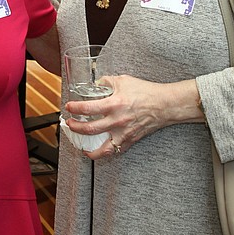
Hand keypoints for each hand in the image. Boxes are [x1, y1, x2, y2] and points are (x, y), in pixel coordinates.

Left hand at [64, 75, 197, 159]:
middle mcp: (117, 120)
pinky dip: (103, 153)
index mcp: (114, 104)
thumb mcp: (123, 80)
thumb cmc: (145, 92)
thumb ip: (106, 82)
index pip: (88, 108)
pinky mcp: (130, 140)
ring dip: (87, 147)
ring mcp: (124, 133)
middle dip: (75, 127)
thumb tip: (95, 84)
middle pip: (90, 129)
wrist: (164, 105)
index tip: (68, 107)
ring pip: (102, 148)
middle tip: (69, 123)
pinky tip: (96, 151)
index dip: (75, 108)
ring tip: (80, 144)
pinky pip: (114, 151)